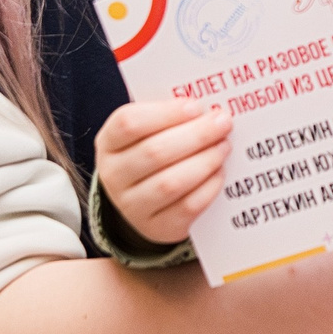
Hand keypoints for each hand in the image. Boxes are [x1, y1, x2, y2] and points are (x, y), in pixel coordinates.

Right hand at [94, 98, 232, 246]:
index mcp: (108, 143)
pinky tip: (220, 172)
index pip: (128, 123)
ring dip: (204, 161)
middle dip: (196, 135)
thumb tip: (208, 109)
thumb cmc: (150, 153)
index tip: (196, 106)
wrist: (142, 200)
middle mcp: (113, 176)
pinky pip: (185, 207)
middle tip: (223, 123)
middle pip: (154, 153)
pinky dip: (207, 188)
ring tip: (224, 146)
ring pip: (170, 183)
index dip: (165, 113)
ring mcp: (132, 206)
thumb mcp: (148, 132)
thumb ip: (169, 118)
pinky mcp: (156, 227)